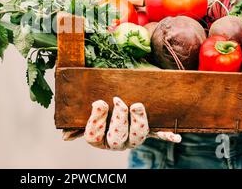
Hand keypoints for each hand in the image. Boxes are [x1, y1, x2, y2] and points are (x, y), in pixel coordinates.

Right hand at [63, 97, 180, 149]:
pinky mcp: (147, 130)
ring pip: (137, 137)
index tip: (100, 102)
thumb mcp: (87, 113)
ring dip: (138, 122)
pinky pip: (157, 134)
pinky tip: (177, 137)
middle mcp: (116, 141)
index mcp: (99, 137)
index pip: (94, 136)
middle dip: (119, 119)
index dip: (97, 120)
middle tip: (118, 101)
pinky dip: (167, 135)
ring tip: (136, 105)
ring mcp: (132, 137)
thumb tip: (65, 138)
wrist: (118, 101)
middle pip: (117, 138)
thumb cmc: (98, 105)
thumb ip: (76, 122)